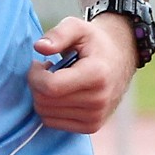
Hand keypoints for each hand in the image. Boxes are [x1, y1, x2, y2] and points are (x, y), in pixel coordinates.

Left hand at [28, 13, 139, 132]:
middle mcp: (98, 100)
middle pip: (45, 101)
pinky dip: (49, 107)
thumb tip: (39, 47)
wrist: (119, 60)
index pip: (51, 86)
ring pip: (45, 114)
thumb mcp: (78, 27)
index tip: (39, 63)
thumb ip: (58, 34)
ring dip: (42, 96)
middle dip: (36, 84)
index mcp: (96, 75)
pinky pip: (52, 123)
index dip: (35, 75)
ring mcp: (95, 117)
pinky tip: (60, 93)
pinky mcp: (91, 127)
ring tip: (55, 79)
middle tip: (46, 69)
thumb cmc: (93, 42)